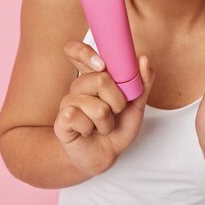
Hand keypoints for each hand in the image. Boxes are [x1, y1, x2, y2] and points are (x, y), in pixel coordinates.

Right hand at [54, 41, 154, 176]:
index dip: (84, 52)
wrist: (107, 154)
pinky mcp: (62, 120)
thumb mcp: (137, 104)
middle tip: (115, 111)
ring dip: (107, 122)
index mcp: (93, 75)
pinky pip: (79, 119)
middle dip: (117, 101)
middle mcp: (79, 85)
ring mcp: (68, 101)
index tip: (102, 64)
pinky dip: (92, 129)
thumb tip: (143, 59)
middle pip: (100, 79)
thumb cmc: (119, 126)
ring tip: (103, 125)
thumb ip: (142, 81)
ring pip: (96, 106)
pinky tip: (88, 132)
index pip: (75, 51)